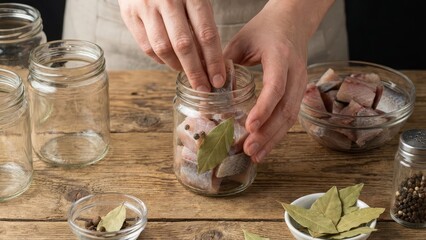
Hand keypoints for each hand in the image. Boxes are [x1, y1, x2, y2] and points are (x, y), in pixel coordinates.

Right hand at [118, 0, 225, 90]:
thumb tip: (210, 58)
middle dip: (196, 72)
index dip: (213, 61)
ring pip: (163, 49)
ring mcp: (145, 7)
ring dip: (177, 66)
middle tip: (203, 89)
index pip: (206, 34)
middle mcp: (167, 0)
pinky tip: (170, 61)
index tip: (218, 79)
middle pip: (184, 46)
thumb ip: (203, 20)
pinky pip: (146, 46)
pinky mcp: (129, 14)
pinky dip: (159, 59)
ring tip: (188, 73)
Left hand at [224, 0, 333, 162]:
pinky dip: (277, 132)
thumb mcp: (242, 40)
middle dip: (268, 133)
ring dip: (273, 138)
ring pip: (290, 116)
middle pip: (286, 108)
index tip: (249, 126)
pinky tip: (265, 145)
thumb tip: (209, 88)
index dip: (264, 108)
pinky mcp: (298, 91)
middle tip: (249, 150)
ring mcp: (300, 83)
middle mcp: (295, 72)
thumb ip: (226, 62)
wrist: (293, 20)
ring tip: (255, 155)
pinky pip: (290, 115)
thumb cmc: (265, 28)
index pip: (276, 87)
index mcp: (280, 56)